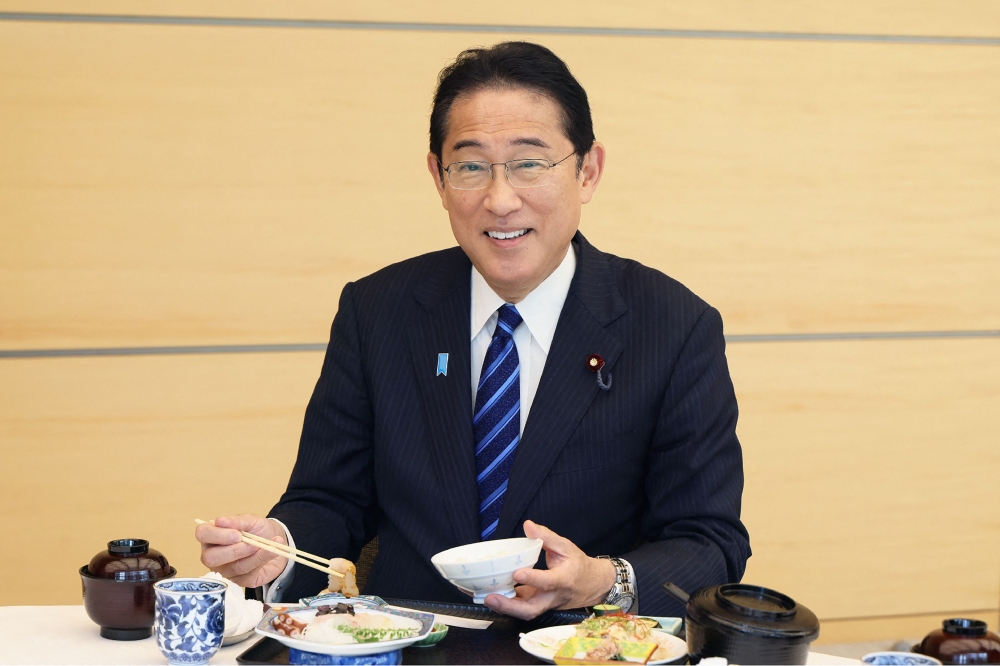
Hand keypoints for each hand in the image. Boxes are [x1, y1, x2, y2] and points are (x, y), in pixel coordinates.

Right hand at [196, 514, 288, 587]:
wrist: (278, 544)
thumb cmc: (259, 531)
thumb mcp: (252, 521)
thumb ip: (237, 521)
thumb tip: (219, 521)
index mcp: (211, 536)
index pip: (202, 534)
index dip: (218, 535)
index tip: (238, 534)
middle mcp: (212, 555)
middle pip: (211, 557)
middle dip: (234, 551)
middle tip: (253, 544)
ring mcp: (224, 571)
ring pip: (233, 568)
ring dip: (253, 556)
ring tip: (267, 545)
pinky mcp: (238, 581)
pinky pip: (247, 575)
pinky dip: (262, 561)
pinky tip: (272, 552)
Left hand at [484, 520, 615, 619]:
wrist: (593, 585)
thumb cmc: (579, 564)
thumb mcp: (566, 546)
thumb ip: (546, 537)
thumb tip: (528, 525)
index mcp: (563, 579)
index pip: (548, 581)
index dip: (533, 579)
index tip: (517, 572)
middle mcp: (554, 596)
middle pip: (532, 609)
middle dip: (510, 606)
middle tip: (491, 597)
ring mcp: (546, 605)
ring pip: (526, 613)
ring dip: (505, 608)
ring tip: (487, 599)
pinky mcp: (540, 606)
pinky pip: (523, 609)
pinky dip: (507, 605)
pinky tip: (492, 596)